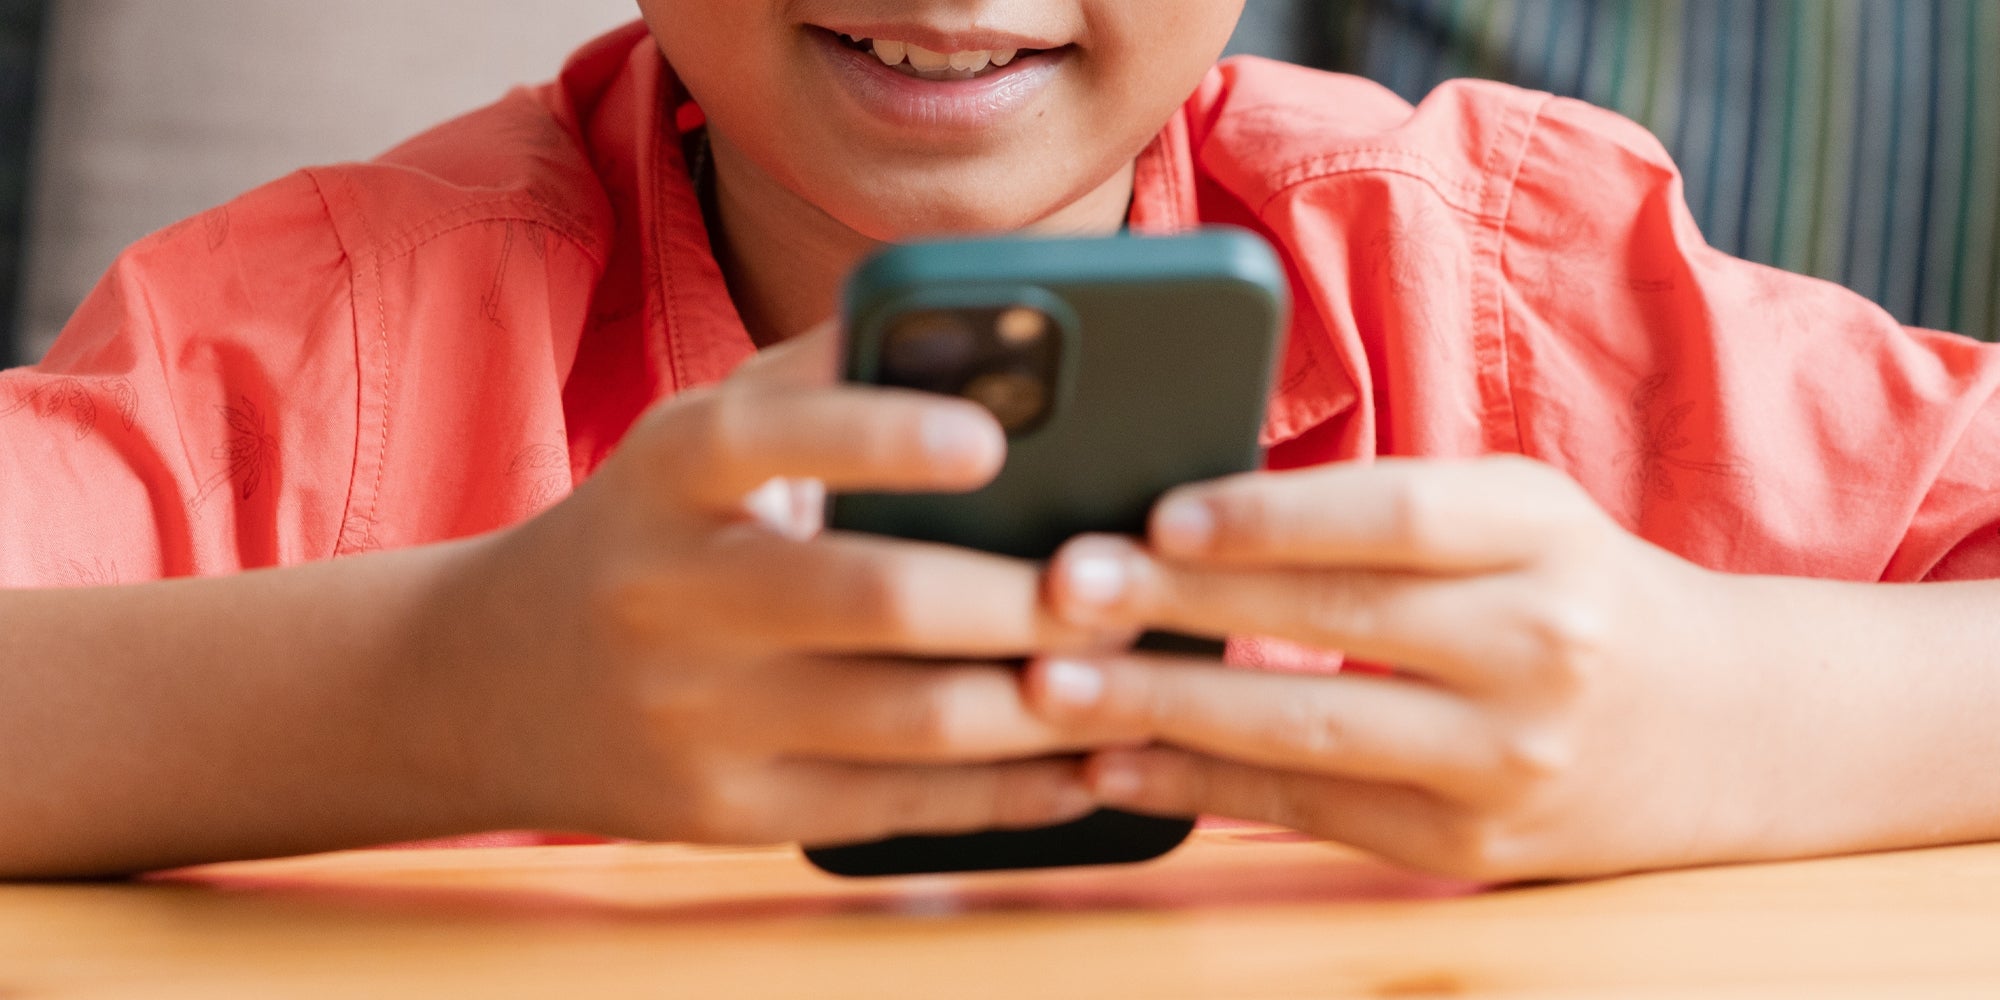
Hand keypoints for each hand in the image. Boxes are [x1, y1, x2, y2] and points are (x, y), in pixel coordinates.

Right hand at [431, 324, 1121, 847]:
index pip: (773, 438)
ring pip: (909, 720)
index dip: (885, 438)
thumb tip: (992, 329)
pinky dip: (1008, 794)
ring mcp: (696, 717)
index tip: (993, 441)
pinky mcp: (728, 814)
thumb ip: (824, 381)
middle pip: (876, 596)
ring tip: (1129, 673)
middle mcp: (674, 592)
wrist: (496, 682)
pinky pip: (897, 809)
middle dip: (1024, 598)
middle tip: (1124, 587)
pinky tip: (1081, 768)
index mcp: (672, 473)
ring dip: (1044, 704)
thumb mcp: (699, 439)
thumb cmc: (652, 531)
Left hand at [1027, 456, 1809, 880]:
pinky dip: (1207, 789)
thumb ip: (1384, 508)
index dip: (1270, 517)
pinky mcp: (1475, 842)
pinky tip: (1120, 765)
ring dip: (1170, 710)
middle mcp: (1539, 647)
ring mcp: (1509, 758)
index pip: (1395, 517)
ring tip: (1058, 688)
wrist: (1728, 728)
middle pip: (1337, 623)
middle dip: (1182, 608)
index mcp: (1543, 537)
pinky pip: (1316, 814)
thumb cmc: (1580, 592)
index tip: (1157, 515)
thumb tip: (1189, 513)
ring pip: (1313, 733)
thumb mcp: (1518, 516)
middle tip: (1061, 592)